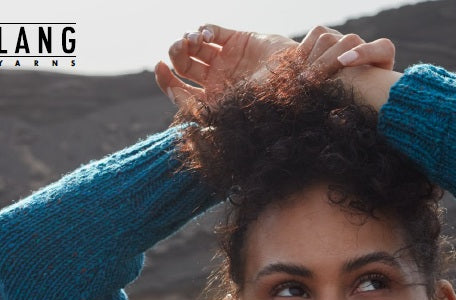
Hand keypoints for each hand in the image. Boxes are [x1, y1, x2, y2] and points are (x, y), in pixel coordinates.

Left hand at [155, 24, 294, 107]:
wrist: (296, 84)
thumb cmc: (265, 106)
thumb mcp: (229, 113)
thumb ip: (202, 112)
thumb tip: (175, 102)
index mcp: (213, 102)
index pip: (181, 91)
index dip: (166, 80)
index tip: (159, 67)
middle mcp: (216, 81)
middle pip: (183, 66)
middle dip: (176, 55)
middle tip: (180, 50)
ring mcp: (226, 59)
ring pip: (194, 46)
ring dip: (186, 40)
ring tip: (193, 40)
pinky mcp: (237, 40)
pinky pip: (213, 30)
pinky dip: (204, 29)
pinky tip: (207, 35)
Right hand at [297, 26, 399, 111]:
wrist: (332, 94)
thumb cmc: (350, 108)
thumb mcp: (354, 112)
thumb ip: (349, 113)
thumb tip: (336, 120)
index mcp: (381, 64)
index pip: (383, 49)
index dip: (364, 53)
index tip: (344, 63)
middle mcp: (364, 48)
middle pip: (350, 41)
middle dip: (328, 61)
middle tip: (310, 82)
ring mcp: (344, 40)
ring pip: (329, 38)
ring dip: (313, 60)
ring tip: (302, 80)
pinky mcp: (328, 34)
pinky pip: (317, 33)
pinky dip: (305, 50)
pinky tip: (298, 67)